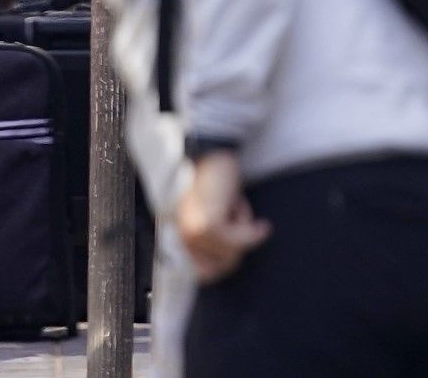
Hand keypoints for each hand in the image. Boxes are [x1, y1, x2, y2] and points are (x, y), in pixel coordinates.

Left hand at [176, 151, 270, 283]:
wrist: (211, 153)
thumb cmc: (213, 180)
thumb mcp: (214, 214)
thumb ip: (214, 239)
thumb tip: (234, 260)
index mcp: (178, 239)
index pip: (202, 274)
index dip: (225, 265)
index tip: (239, 252)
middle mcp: (181, 240)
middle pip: (223, 267)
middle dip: (239, 245)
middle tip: (239, 218)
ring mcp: (193, 234)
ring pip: (233, 254)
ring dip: (244, 228)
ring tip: (235, 204)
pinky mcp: (208, 226)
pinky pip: (240, 240)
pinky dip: (249, 225)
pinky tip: (243, 204)